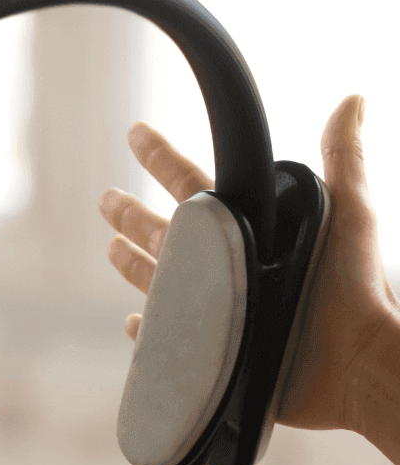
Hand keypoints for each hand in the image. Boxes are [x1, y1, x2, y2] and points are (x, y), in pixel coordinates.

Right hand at [98, 94, 399, 431]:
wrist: (356, 363)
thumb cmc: (357, 290)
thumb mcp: (350, 213)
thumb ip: (344, 158)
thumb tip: (352, 101)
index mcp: (252, 232)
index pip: (196, 189)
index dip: (163, 161)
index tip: (137, 135)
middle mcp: (232, 268)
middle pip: (169, 234)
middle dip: (134, 216)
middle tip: (106, 200)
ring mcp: (221, 310)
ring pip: (162, 282)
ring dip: (135, 265)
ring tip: (111, 249)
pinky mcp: (215, 354)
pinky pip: (170, 341)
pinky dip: (149, 332)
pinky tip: (133, 322)